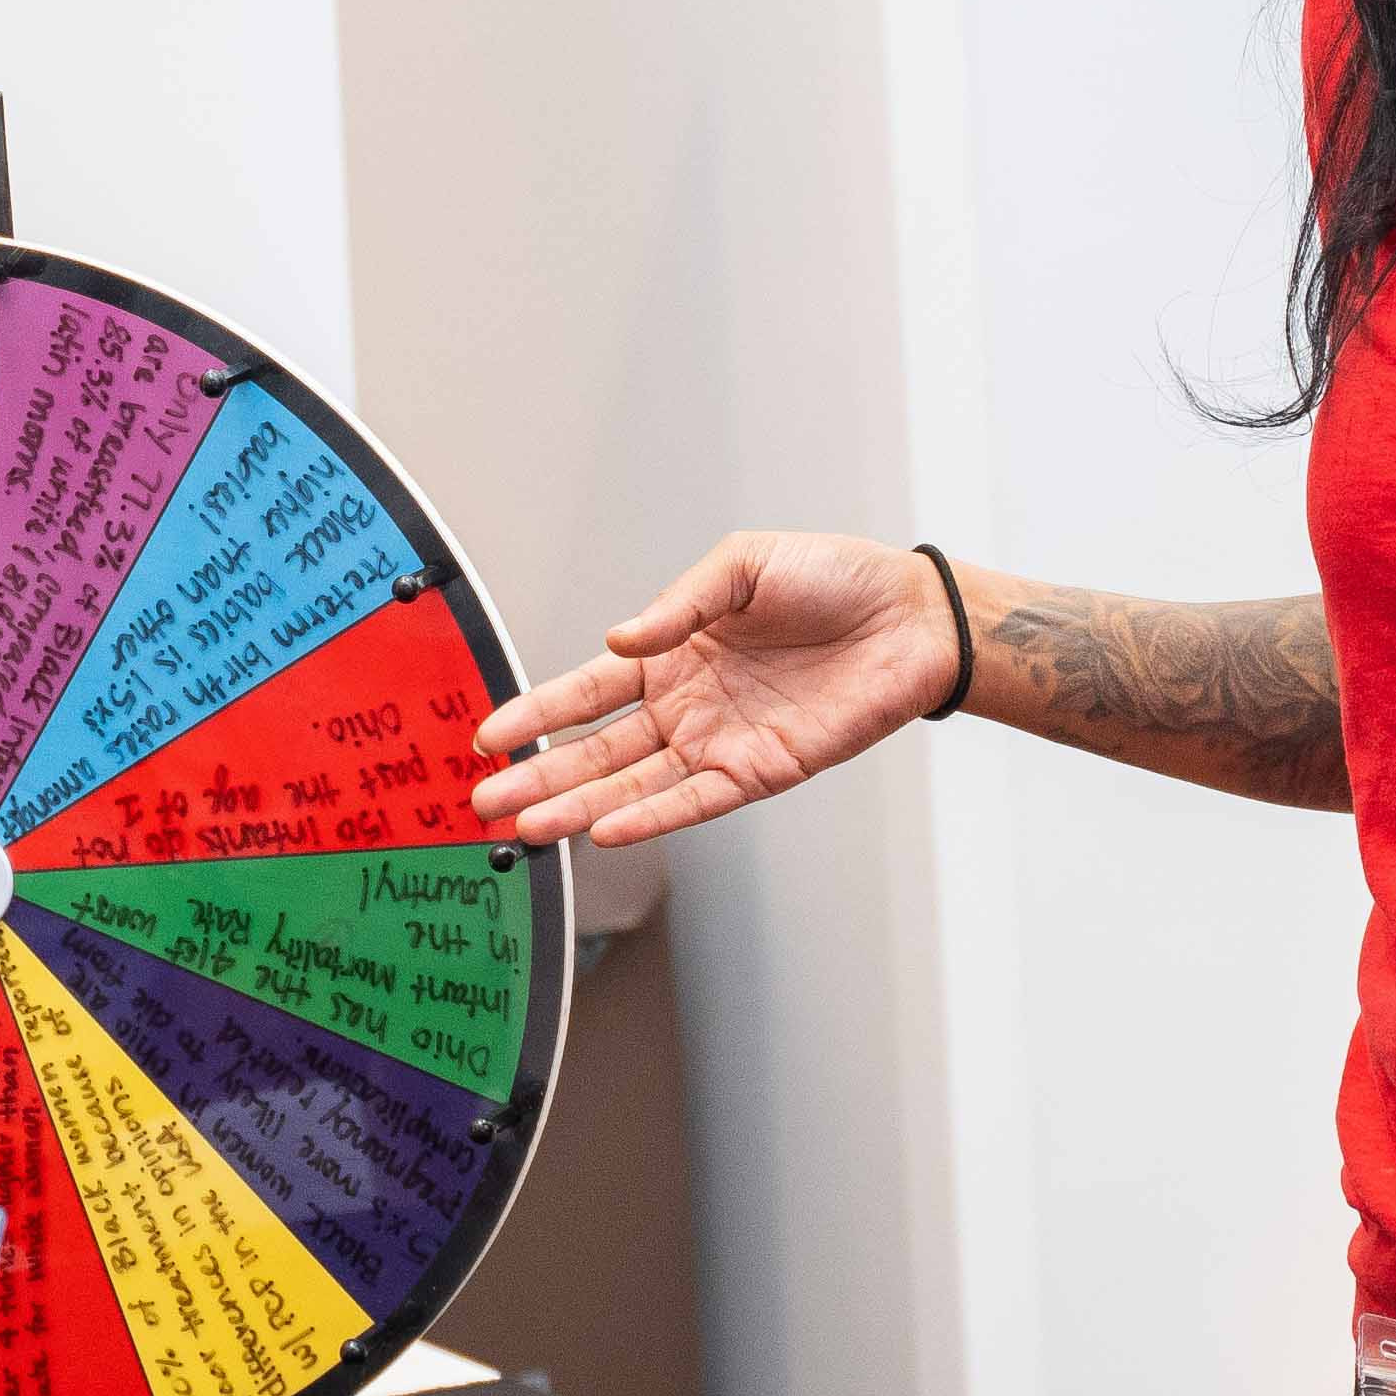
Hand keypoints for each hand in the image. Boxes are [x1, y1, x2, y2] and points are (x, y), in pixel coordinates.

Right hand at [472, 532, 955, 848]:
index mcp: (674, 652)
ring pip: (634, 785)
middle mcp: (688, 704)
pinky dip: (652, 818)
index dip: (538, 711)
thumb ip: (678, 605)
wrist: (912, 617)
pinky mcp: (762, 770)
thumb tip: (619, 641)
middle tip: (483, 800)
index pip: (588, 690)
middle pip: (597, 749)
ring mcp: (721, 741)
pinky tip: (607, 829)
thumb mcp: (745, 565)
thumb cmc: (835, 578)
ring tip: (528, 826)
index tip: (486, 735)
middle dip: (539, 774)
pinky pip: (696, 801)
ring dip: (580, 806)